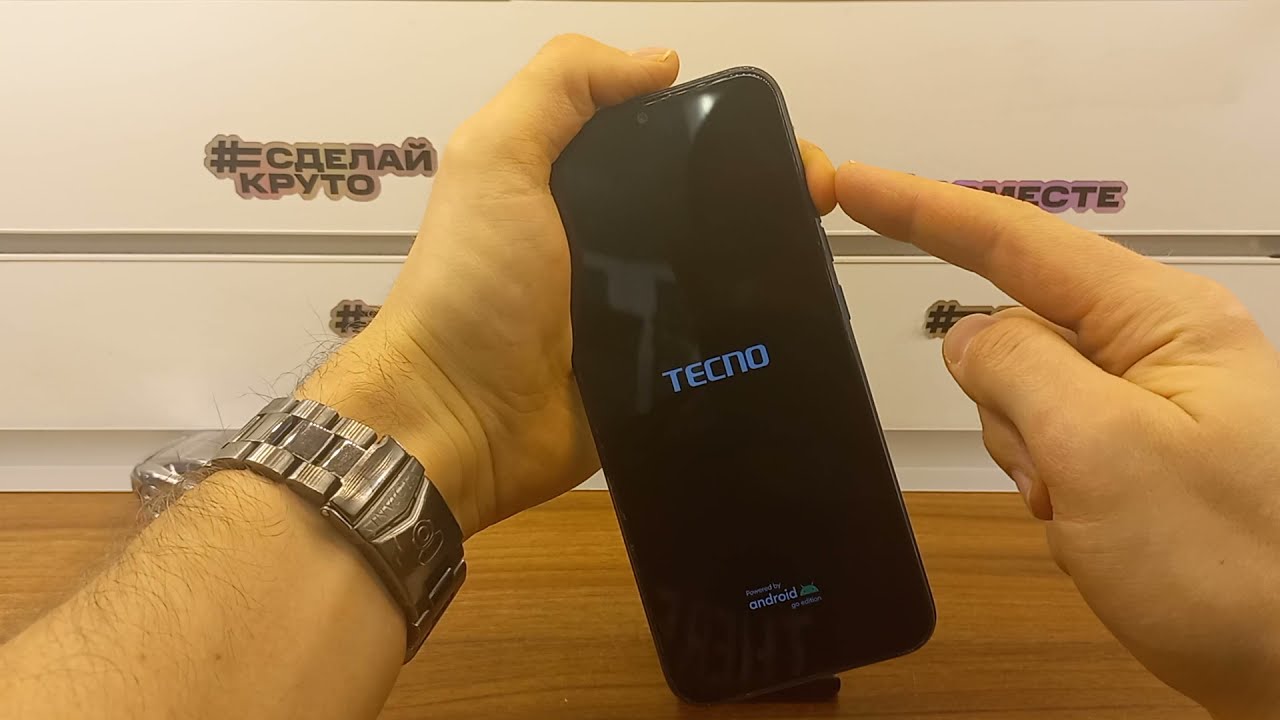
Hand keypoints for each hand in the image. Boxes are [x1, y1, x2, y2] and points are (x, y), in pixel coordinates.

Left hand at [300, 36, 836, 537]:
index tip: (785, 138)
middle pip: (709, 203)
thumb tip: (662, 62)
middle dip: (771, 191)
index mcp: (579, 182)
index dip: (727, 129)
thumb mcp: (495, 158)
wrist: (463, 420)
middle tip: (821, 201)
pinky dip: (757, 327)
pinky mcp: (657, 369)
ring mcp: (639, 307)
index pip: (669, 139)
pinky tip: (804, 314)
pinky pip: (718, 341)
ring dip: (777, 259)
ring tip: (825, 254)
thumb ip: (558, 88)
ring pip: (724, 271)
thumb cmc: (472, 284)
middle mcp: (613, 238)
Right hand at [836, 164, 1279, 717]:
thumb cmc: (1245, 571)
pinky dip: (1052, 492)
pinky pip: (1051, 449)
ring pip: (1022, 402)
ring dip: (1031, 464)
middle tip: (1055, 475)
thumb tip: (967, 335)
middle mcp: (1158, 350)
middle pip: (1014, 332)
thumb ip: (1015, 370)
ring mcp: (1150, 407)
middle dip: (1003, 405)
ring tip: (1091, 517)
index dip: (922, 207)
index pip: (1016, 239)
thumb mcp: (1101, 454)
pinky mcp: (1142, 457)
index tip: (852, 181)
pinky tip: (1100, 534)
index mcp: (1161, 321)